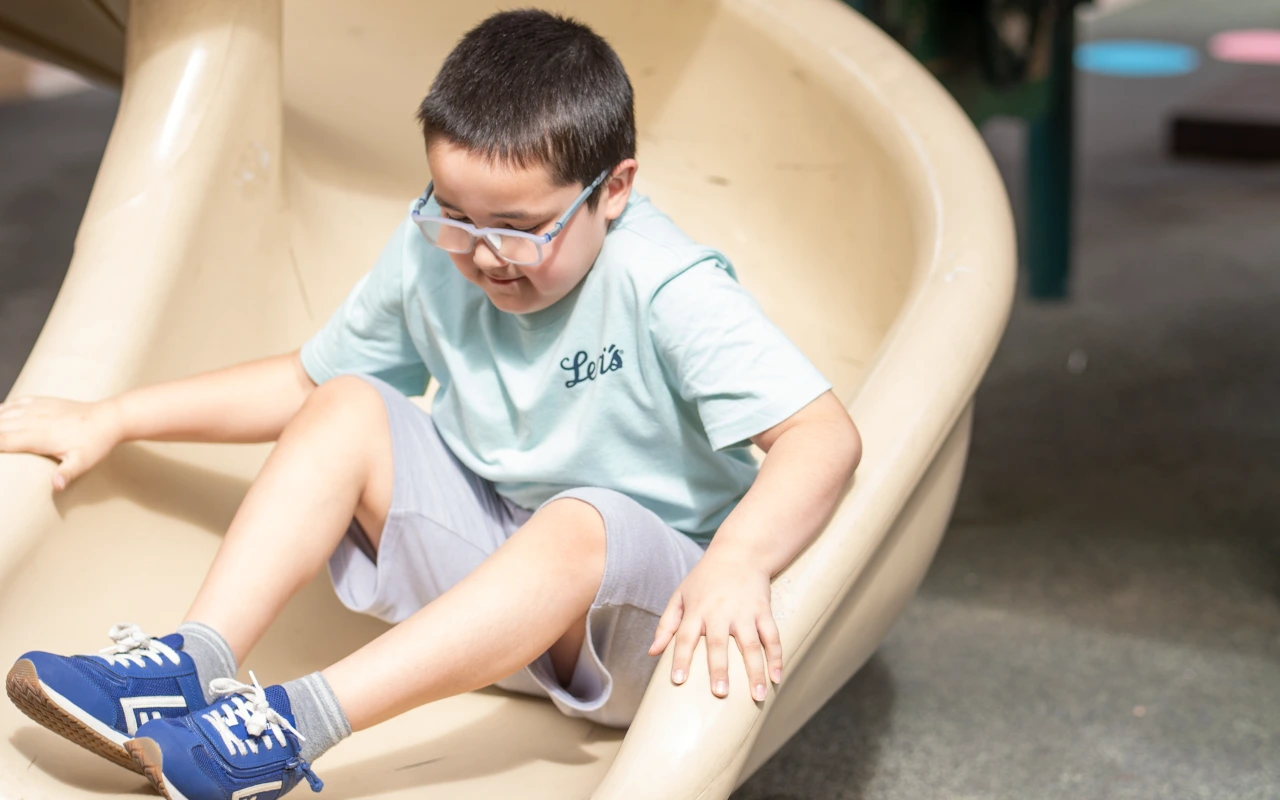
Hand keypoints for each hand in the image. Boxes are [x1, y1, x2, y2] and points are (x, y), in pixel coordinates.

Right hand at [0, 396, 124, 489]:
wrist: (109, 417)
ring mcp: (35, 408)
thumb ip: (67, 474)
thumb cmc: (96, 443)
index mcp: (36, 436)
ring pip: (1, 414)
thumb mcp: (83, 462)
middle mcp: (31, 419)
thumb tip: (55, 486)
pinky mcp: (41, 401)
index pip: (0, 441)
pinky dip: (1, 410)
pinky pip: (13, 403)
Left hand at [648, 546, 782, 701]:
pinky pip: (772, 636)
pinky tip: (777, 677)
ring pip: (750, 645)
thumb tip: (652, 653)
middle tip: (720, 694)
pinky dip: (776, 657)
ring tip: (758, 696)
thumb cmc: (705, 578)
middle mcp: (720, 612)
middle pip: (718, 644)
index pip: (684, 637)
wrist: (739, 552)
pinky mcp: (763, 610)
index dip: (680, 658)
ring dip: (755, 670)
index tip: (678, 681)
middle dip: (719, 669)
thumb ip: (666, 624)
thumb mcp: (680, 595)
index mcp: (697, 610)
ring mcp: (744, 612)